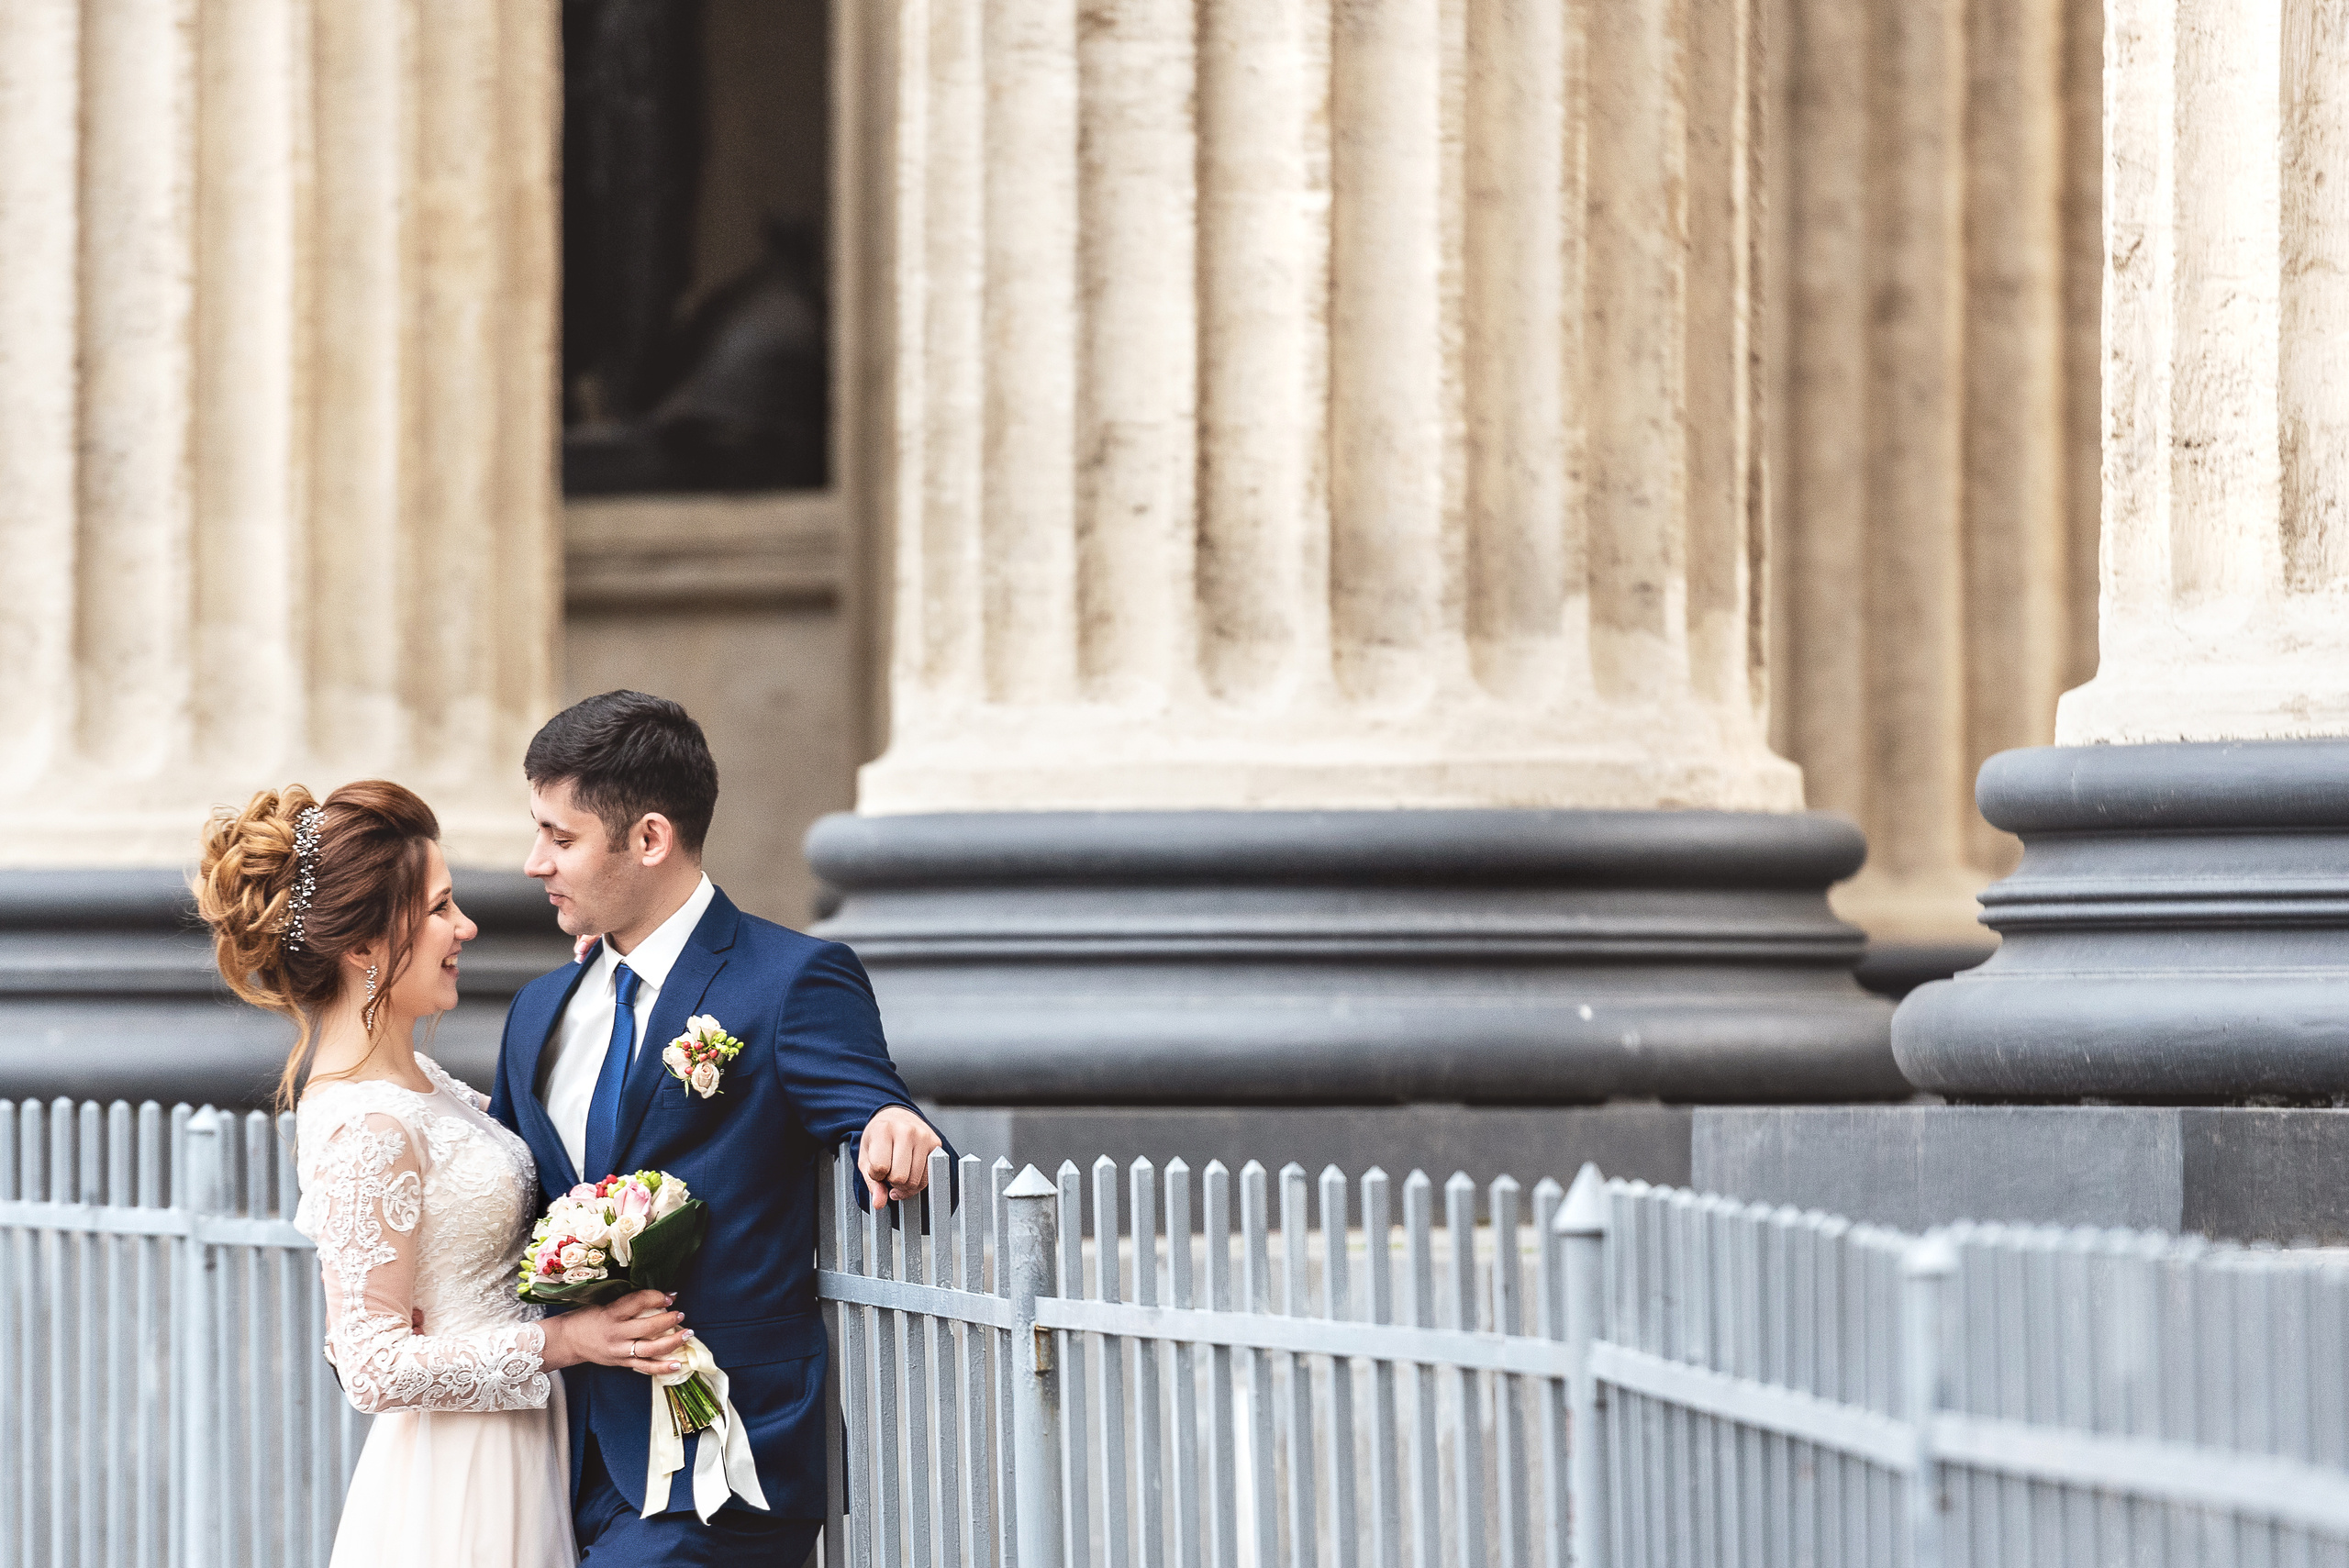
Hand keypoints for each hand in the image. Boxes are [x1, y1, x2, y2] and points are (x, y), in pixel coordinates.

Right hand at [539, 1288, 691, 1375]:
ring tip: (687, 1334)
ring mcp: (619, 1351)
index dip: (657, 1297)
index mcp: (611, 1313)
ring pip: (649, 1349)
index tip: (671, 1296)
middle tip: (681, 1314)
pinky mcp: (621, 1363)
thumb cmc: (587, 1317)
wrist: (568, 1340)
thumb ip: (628, 1302)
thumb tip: (658, 1295)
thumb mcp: (604, 1303)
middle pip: (647, 1327)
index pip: (638, 1302)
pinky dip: (662, 1367)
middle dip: (668, 1320)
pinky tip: (678, 1364)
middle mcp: (616, 1333)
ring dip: (672, 1342)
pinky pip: (644, 1367)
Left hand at [860, 1105, 941, 1208]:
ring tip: (899, 1173)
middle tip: (888, 1173)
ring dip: (905, 1184)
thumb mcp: (866, 1157)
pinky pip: (928, 1177)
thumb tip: (879, 1203)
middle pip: (900, 1177)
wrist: (896, 1116)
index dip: (876, 1175)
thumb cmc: (879, 1137)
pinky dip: (917, 1182)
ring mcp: (924, 1137)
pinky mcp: (936, 1144)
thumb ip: (871, 1182)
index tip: (877, 1168)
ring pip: (915, 1180)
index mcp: (883, 1130)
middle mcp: (906, 1131)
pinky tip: (910, 1174)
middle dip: (891, 1182)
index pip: (880, 1168)